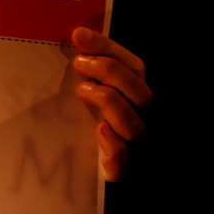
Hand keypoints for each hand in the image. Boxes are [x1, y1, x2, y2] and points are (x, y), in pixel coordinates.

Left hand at [71, 27, 151, 181]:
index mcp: (131, 98)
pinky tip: (99, 130)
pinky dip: (113, 144)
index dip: (109, 48)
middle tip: (79, 64)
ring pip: (135, 124)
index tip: (78, 36)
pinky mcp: (115, 171)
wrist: (71, 178)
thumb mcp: (78, 96)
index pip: (134, 66)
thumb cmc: (75, 127)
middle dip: (111, 73)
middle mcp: (136, 119)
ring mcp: (128, 145)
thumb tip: (74, 37)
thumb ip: (83, 72)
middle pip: (142, 92)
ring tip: (82, 90)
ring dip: (110, 102)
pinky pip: (123, 159)